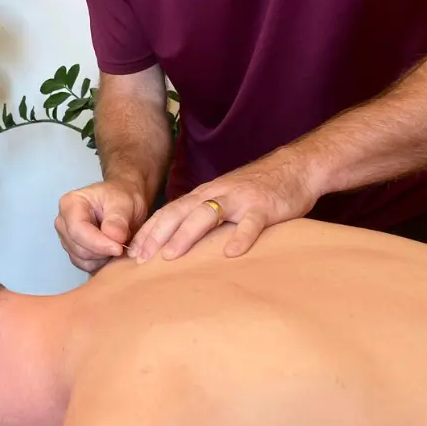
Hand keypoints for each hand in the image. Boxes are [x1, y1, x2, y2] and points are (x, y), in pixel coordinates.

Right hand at [55, 180, 148, 272]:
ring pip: (82, 259)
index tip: (119, 247)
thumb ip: (118, 219)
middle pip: (78, 248)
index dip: (98, 243)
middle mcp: (63, 222)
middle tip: (123, 245)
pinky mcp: (74, 251)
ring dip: (103, 257)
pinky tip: (111, 251)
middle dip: (102, 251)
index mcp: (70, 203)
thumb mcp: (124, 202)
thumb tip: (113, 236)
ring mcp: (67, 238)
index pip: (77, 230)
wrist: (124, 204)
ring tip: (118, 244)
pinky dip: (100, 262)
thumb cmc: (122, 197)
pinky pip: (85, 265)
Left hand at [129, 150, 319, 260]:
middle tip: (139, 258)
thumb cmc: (255, 190)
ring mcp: (239, 200)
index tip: (130, 253)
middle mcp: (216, 194)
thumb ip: (203, 216)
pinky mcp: (264, 207)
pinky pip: (250, 223)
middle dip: (157, 235)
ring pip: (206, 215)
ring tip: (170, 256)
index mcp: (203, 195)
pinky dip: (240, 237)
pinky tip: (231, 254)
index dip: (149, 231)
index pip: (168, 213)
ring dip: (186, 235)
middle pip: (179, 213)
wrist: (297, 167)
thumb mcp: (223, 199)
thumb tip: (177, 243)